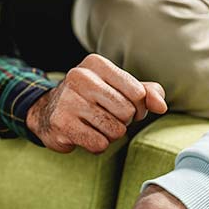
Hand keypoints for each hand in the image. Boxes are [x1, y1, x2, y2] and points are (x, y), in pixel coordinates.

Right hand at [26, 54, 166, 152]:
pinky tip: (85, 134)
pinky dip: (97, 145)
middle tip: (106, 116)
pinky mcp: (61, 124)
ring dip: (110, 134)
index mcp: (95, 64)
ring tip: (94, 125)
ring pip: (115, 130)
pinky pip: (99, 144)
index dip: (137, 106)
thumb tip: (161, 106)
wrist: (48, 111)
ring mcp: (67, 100)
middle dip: (123, 121)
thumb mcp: (120, 88)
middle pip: (127, 112)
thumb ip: (148, 92)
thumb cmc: (92, 98)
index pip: (137, 92)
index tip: (121, 104)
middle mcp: (79, 77)